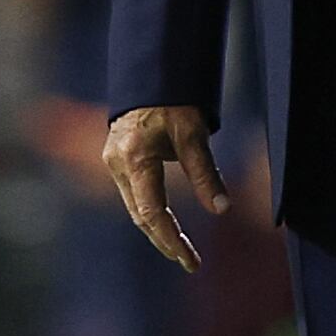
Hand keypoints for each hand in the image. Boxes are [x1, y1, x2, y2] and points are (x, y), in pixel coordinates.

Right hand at [101, 104, 230, 271]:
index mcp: (134, 157)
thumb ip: (205, 172)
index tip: (188, 259)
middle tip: (190, 261)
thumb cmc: (173, 100)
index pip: (150, 212)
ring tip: (181, 249)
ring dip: (157, 229)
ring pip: (135, 207)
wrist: (150, 74)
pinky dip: (149, 212)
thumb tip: (222, 208)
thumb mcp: (193, 134)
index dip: (169, 239)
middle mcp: (117, 163)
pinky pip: (133, 194)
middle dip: (165, 240)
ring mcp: (113, 162)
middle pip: (140, 215)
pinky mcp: (116, 159)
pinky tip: (165, 223)